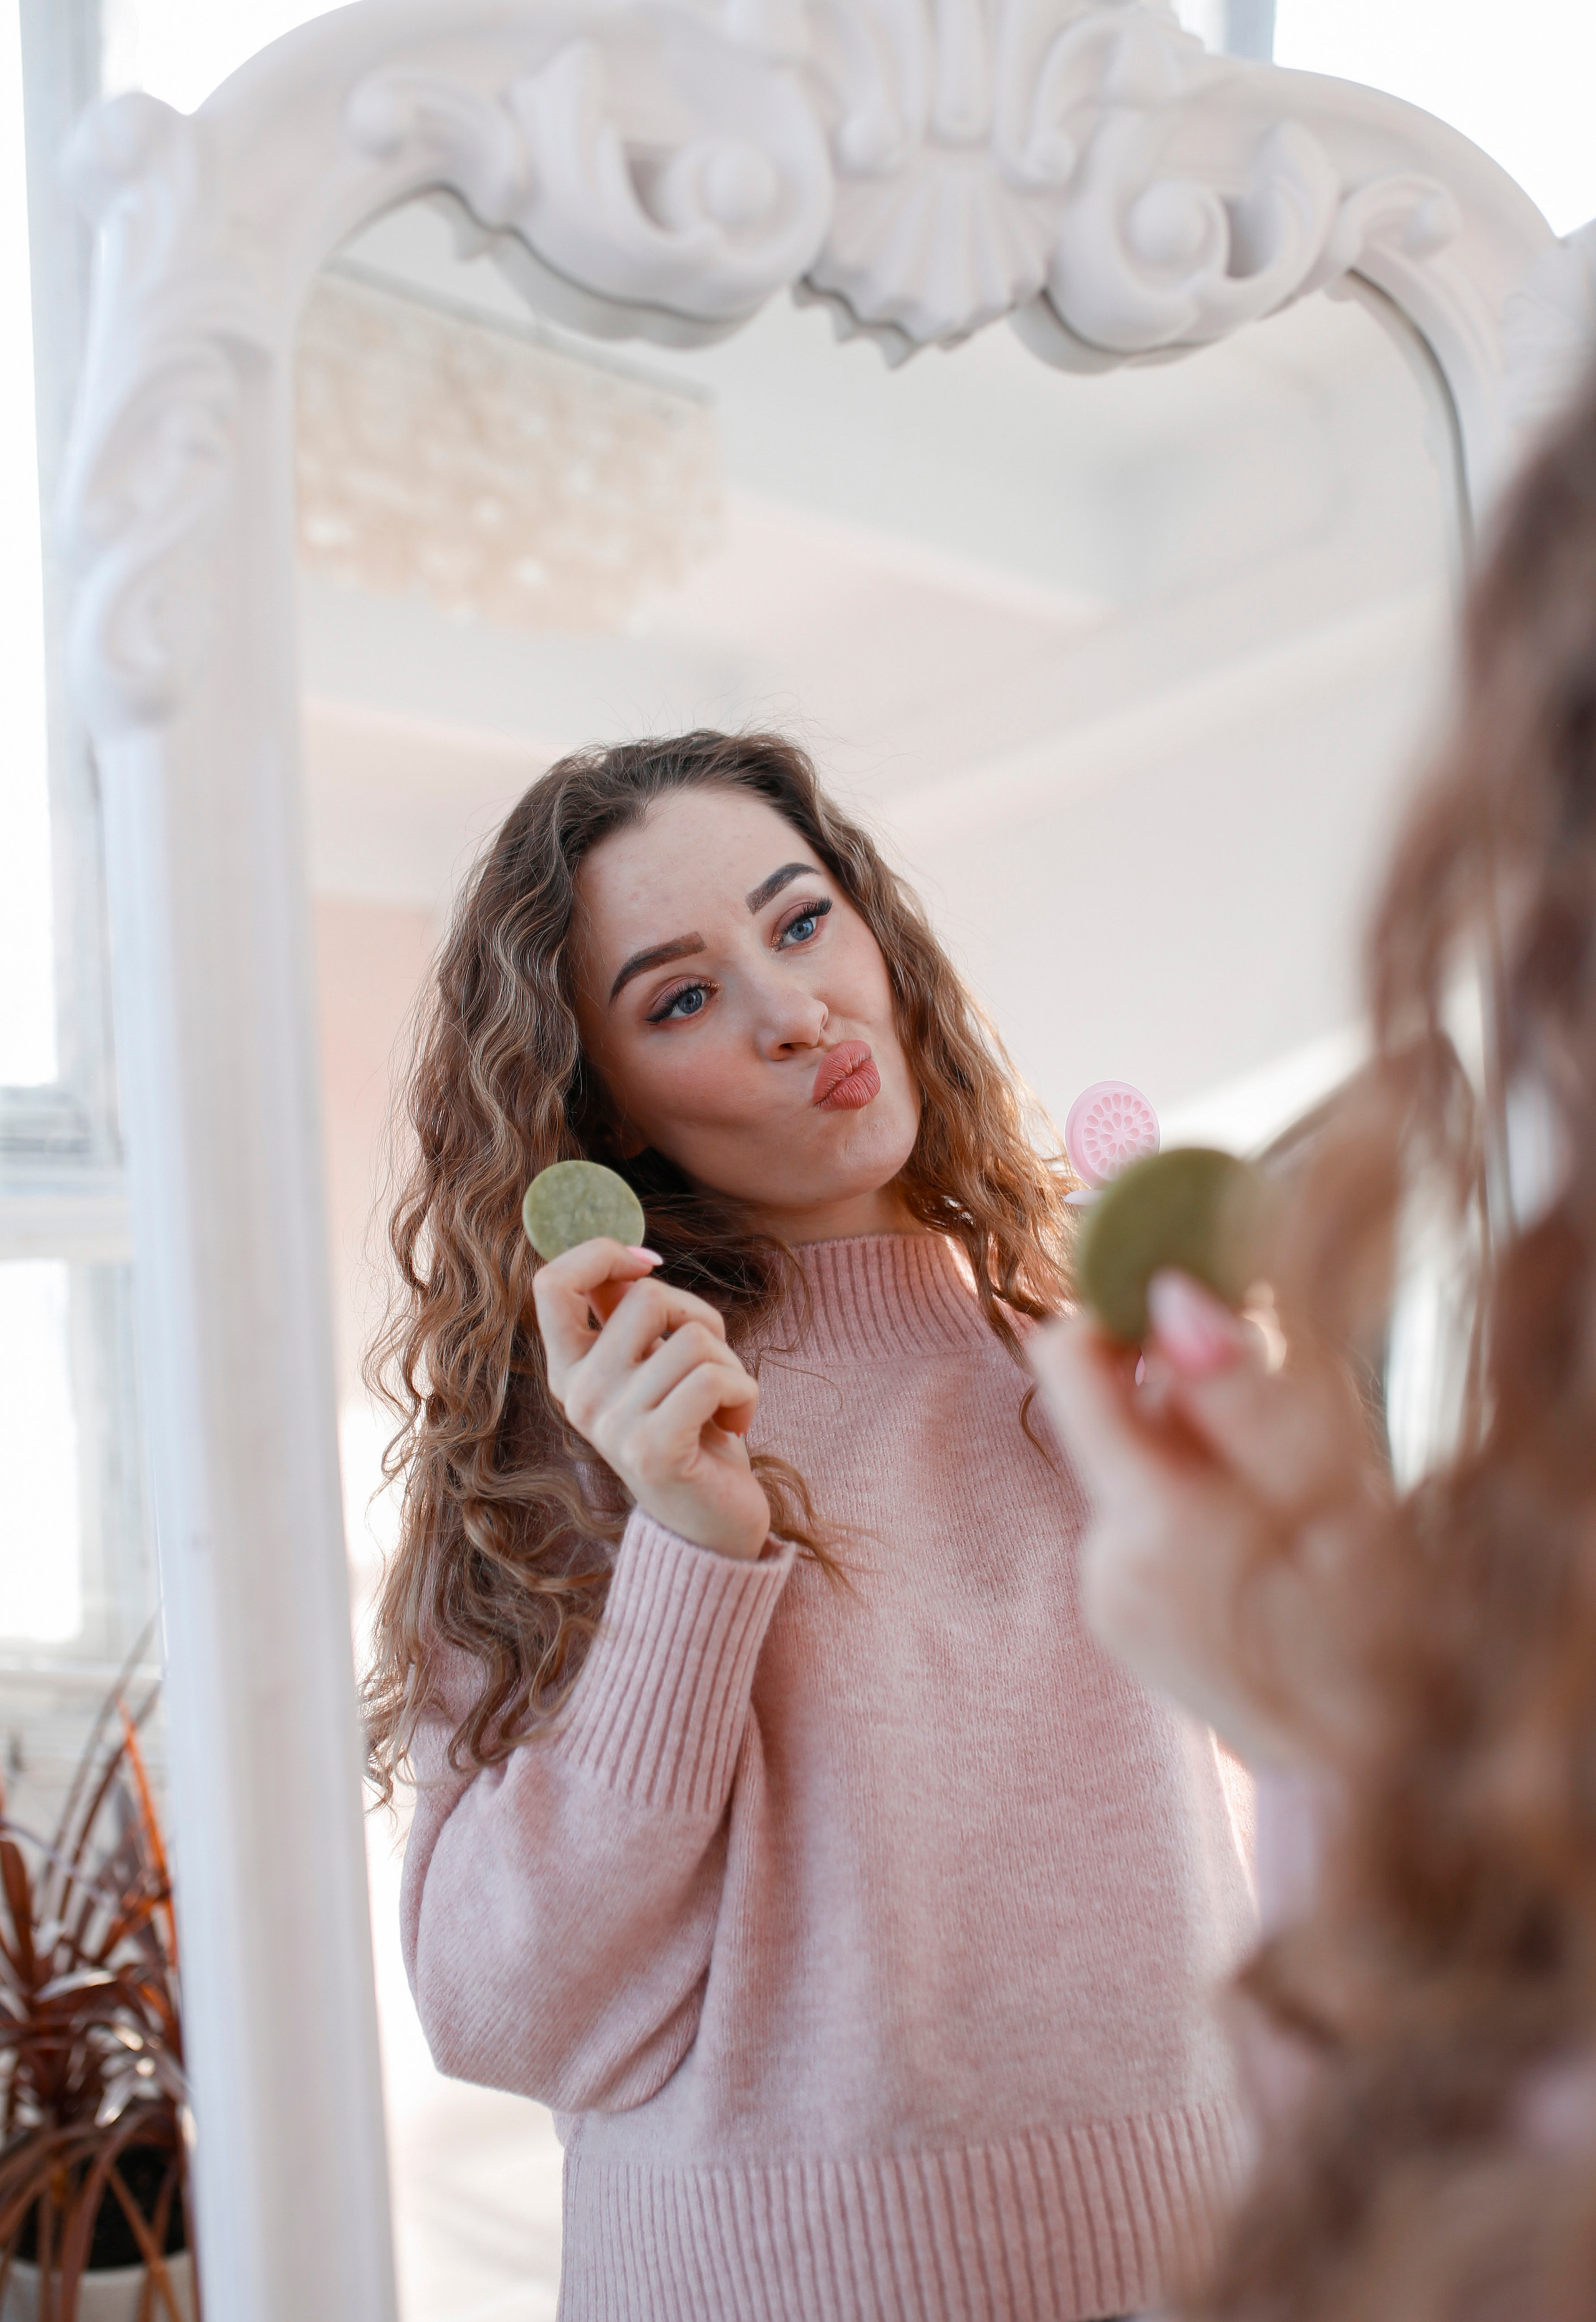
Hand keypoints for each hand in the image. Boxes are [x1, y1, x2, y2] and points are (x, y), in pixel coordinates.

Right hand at [534, 1238, 770, 1560]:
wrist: (712, 1525)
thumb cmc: (692, 1431)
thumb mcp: (654, 1366)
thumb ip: (629, 1317)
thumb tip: (626, 1255)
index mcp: (569, 1370)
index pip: (552, 1283)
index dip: (602, 1253)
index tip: (647, 1264)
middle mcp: (579, 1396)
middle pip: (647, 1297)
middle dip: (700, 1317)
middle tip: (711, 1363)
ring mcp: (611, 1425)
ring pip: (693, 1337)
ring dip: (731, 1362)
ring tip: (723, 1402)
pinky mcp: (653, 1450)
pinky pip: (715, 1377)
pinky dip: (746, 1392)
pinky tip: (738, 1424)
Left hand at [1027, 1270, 1385, 1767]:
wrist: (1385, 1763)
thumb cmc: (1391, 1616)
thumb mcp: (1337, 1485)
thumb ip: (1246, 1391)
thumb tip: (1170, 1296)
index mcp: (1151, 1525)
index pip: (1067, 1366)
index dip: (1116, 1309)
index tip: (1184, 1298)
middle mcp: (1106, 1565)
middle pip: (1110, 1419)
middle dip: (1184, 1395)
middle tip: (1284, 1422)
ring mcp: (1108, 1605)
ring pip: (1133, 1473)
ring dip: (1196, 1458)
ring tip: (1288, 1509)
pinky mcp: (1120, 1628)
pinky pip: (1142, 1529)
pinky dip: (1192, 1515)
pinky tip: (1262, 1555)